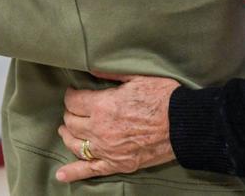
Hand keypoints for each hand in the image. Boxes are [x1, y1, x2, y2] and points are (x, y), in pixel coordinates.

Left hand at [55, 73, 179, 183]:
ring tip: (67, 130)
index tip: (74, 93)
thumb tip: (91, 69)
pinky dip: (73, 173)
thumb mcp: (136, 77)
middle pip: (71, 123)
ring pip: (76, 145)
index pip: (73, 101)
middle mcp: (100, 130)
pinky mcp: (118, 164)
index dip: (71, 95)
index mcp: (103, 106)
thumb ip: (110, 74)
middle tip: (75, 109)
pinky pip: (90, 170)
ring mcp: (108, 150)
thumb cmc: (163, 97)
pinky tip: (61, 175)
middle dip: (70, 114)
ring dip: (68, 136)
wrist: (184, 125)